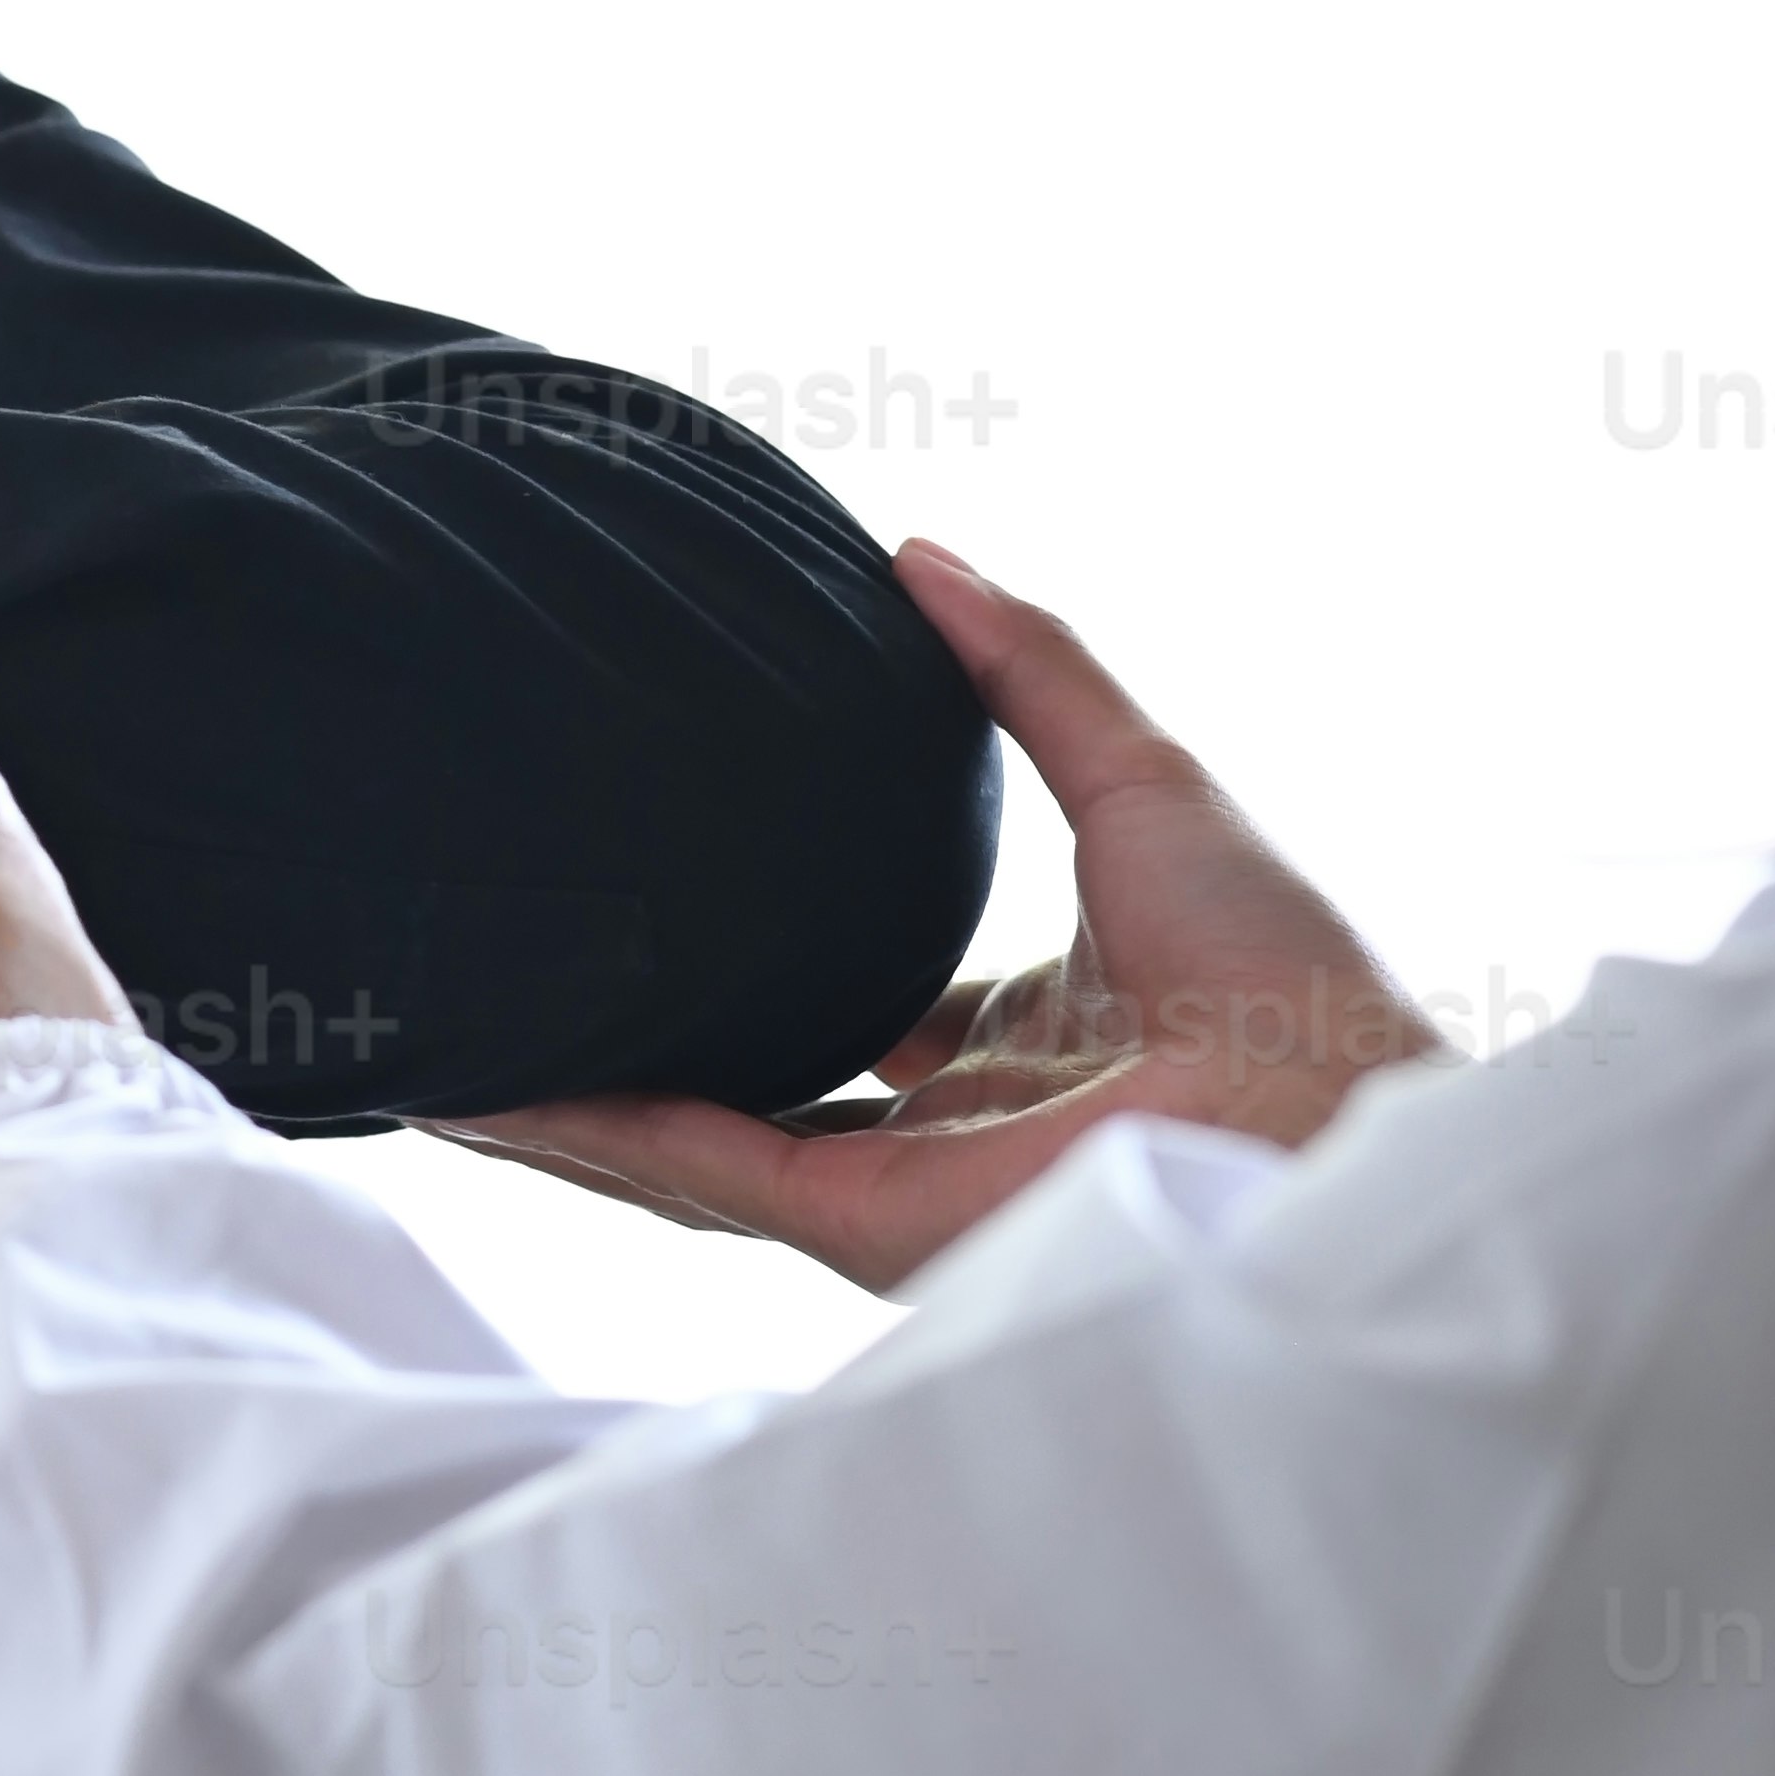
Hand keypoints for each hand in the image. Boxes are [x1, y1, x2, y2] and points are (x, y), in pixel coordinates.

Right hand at [442, 540, 1434, 1291]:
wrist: (1324, 1096)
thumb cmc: (1278, 965)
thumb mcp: (1135, 774)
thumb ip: (1027, 667)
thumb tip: (922, 552)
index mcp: (1015, 1045)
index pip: (858, 1007)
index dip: (763, 956)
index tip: (670, 900)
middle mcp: (945, 1125)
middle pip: (749, 1085)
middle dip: (630, 1051)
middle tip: (521, 985)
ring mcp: (895, 1182)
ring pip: (689, 1148)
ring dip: (567, 1108)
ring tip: (450, 1063)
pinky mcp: (867, 1223)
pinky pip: (700, 1172)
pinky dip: (591, 1134)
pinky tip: (493, 1097)